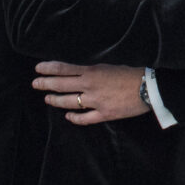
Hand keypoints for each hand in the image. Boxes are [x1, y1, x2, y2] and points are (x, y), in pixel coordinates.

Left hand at [33, 61, 150, 124]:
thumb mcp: (111, 65)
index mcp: (92, 71)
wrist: (150, 87)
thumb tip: (81, 72)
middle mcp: (90, 86)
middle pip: (61, 85)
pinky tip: (68, 116)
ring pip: (69, 102)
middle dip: (45, 84)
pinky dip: (74, 118)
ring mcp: (95, 101)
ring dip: (55, 100)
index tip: (38, 68)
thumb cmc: (133, 72)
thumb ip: (94, 70)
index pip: (64, 69)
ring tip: (47, 98)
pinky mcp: (104, 114)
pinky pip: (84, 118)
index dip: (49, 69)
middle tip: (35, 83)